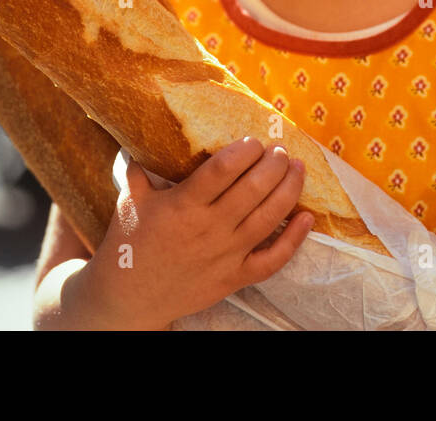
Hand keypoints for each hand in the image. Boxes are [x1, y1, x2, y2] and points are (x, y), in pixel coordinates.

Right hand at [84, 136, 314, 328]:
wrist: (128, 300)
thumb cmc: (128, 246)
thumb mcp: (129, 202)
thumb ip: (138, 168)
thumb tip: (140, 135)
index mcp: (183, 205)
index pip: (223, 169)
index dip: (244, 151)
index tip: (253, 140)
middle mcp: (209, 228)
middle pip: (253, 190)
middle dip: (273, 164)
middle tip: (280, 150)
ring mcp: (225, 255)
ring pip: (268, 218)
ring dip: (288, 190)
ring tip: (297, 168)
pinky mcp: (235, 278)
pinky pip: (272, 260)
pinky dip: (294, 239)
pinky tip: (307, 218)